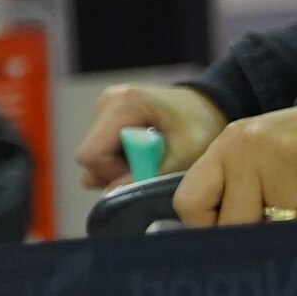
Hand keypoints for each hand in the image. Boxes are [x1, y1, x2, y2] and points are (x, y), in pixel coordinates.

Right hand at [74, 81, 224, 190]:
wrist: (207, 106)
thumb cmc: (202, 127)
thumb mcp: (184, 155)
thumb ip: (149, 175)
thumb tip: (109, 193)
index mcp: (123, 104)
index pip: (92, 153)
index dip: (113, 172)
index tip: (143, 171)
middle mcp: (107, 101)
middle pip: (89, 154)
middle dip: (116, 170)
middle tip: (149, 166)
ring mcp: (103, 106)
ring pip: (93, 153)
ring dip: (118, 165)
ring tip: (149, 157)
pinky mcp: (104, 114)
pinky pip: (99, 147)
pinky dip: (118, 158)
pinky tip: (141, 152)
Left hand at [173, 105, 296, 228]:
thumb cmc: (288, 149)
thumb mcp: (246, 155)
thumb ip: (224, 187)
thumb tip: (208, 240)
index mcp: (225, 146)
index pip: (190, 202)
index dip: (202, 228)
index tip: (219, 234)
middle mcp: (250, 146)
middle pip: (234, 221)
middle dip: (251, 234)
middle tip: (266, 226)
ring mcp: (288, 155)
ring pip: (278, 225)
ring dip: (290, 226)